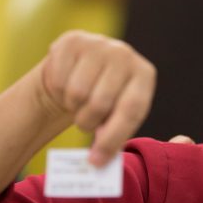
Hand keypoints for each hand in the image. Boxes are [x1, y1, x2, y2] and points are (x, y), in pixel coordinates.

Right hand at [40, 31, 155, 165]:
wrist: (78, 70)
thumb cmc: (103, 100)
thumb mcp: (117, 115)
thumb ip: (113, 137)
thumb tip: (97, 161)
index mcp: (144, 74)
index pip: (131, 110)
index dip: (112, 139)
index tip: (96, 161)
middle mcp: (124, 53)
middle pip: (100, 103)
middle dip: (88, 122)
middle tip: (86, 121)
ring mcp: (98, 43)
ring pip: (77, 93)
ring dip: (73, 107)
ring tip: (79, 102)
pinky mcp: (72, 40)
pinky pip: (59, 79)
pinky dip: (59, 91)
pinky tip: (67, 85)